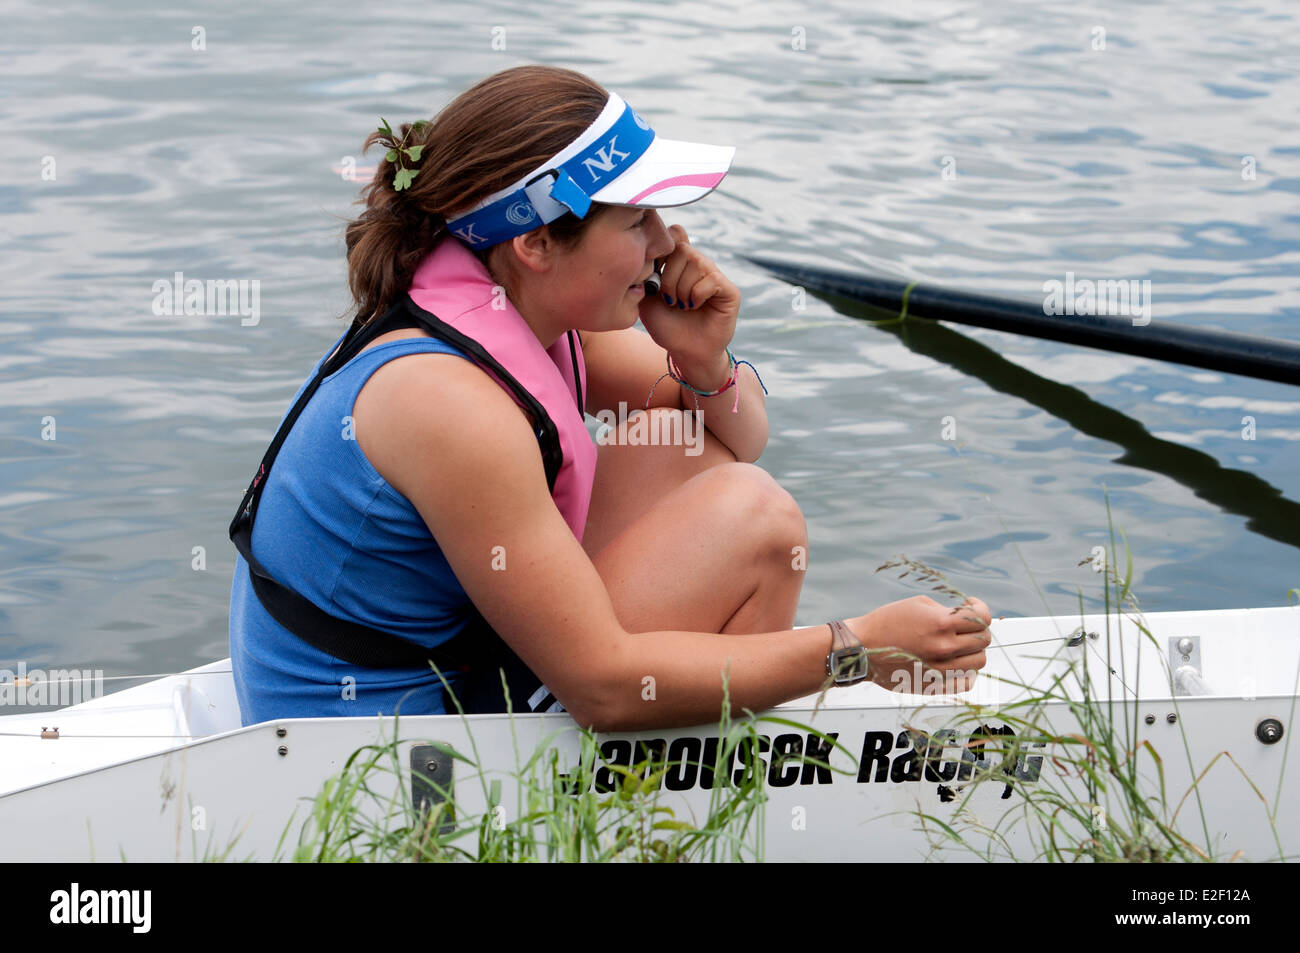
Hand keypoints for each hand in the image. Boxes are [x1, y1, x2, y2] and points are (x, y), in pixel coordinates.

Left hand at [638, 224, 738, 379]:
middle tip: (669, 300)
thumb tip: (652, 247)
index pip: (675, 233)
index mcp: (680, 262)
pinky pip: (711, 279)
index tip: (654, 274)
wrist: (684, 351)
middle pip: (682, 248)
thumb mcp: (646, 296)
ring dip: (682, 289)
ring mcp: (715, 275)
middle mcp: (699, 264)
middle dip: (669, 277)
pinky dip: (696, 295)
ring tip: (682, 306)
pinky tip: (694, 307)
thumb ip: (647, 270)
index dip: (662, 250)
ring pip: (697, 262)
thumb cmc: (666, 325)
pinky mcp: (729, 290)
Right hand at [849, 595, 991, 693]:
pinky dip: (966, 671)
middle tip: (963, 625)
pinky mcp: (935, 685)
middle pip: (983, 640)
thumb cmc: (886, 622)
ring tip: (958, 644)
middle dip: (976, 629)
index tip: (970, 605)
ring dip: (973, 650)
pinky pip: (967, 681)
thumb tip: (966, 617)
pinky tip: (954, 661)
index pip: (982, 617)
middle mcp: (945, 648)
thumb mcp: (918, 604)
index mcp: (941, 624)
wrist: (862, 648)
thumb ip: (947, 611)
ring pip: (979, 662)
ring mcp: (941, 670)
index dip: (980, 608)